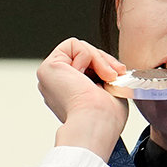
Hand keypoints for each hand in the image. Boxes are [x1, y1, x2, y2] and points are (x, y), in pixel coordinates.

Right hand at [37, 38, 128, 160]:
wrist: (96, 122)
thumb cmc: (106, 116)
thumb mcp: (111, 92)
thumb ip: (105, 77)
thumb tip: (111, 68)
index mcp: (71, 93)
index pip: (89, 66)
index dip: (106, 65)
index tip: (119, 74)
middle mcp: (58, 84)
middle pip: (84, 56)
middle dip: (104, 60)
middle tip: (115, 74)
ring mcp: (51, 75)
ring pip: (80, 49)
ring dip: (99, 60)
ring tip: (106, 77)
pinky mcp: (48, 67)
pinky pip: (73, 45)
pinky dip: (87, 56)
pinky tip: (85, 75)